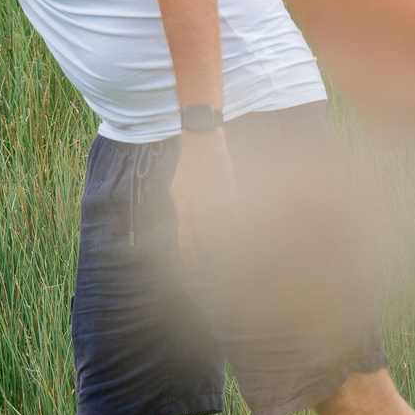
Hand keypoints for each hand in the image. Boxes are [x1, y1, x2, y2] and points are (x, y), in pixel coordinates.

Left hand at [169, 129, 236, 267]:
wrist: (204, 147)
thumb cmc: (187, 169)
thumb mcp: (175, 191)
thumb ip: (181, 211)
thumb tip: (188, 226)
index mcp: (185, 211)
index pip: (187, 244)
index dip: (190, 259)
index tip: (194, 267)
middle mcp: (202, 213)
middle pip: (207, 244)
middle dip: (208, 252)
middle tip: (210, 254)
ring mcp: (219, 207)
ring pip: (224, 237)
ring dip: (224, 245)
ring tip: (224, 246)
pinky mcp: (233, 199)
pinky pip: (237, 224)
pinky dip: (237, 233)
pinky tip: (239, 238)